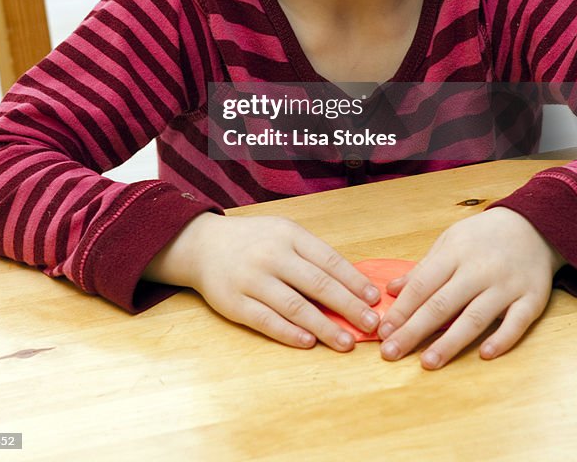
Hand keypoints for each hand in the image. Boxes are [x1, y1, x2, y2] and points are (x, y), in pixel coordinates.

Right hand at [145, 213, 381, 350]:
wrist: (203, 245)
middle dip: (348, 306)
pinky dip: (289, 333)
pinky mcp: (235, 302)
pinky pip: (266, 320)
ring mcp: (252, 279)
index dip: (353, 281)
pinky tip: (308, 342)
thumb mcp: (283, 233)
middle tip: (371, 324)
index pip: (328, 260)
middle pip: (317, 284)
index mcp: (288, 235)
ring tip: (346, 342)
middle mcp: (272, 255)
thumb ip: (311, 255)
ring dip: (324, 327)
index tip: (373, 299)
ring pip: (294, 306)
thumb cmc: (254, 241)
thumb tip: (351, 285)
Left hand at [377, 207, 564, 368]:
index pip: (423, 285)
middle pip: (442, 304)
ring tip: (427, 362)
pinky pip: (517, 322)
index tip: (383, 331)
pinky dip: (502, 339)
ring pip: (475, 318)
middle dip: (414, 330)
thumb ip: (423, 268)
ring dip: (450, 342)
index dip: (401, 310)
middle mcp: (479, 270)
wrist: (533, 225)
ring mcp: (507, 285)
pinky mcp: (532, 298)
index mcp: (455, 253)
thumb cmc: (483, 236)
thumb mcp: (449, 241)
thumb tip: (392, 290)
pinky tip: (484, 354)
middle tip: (391, 352)